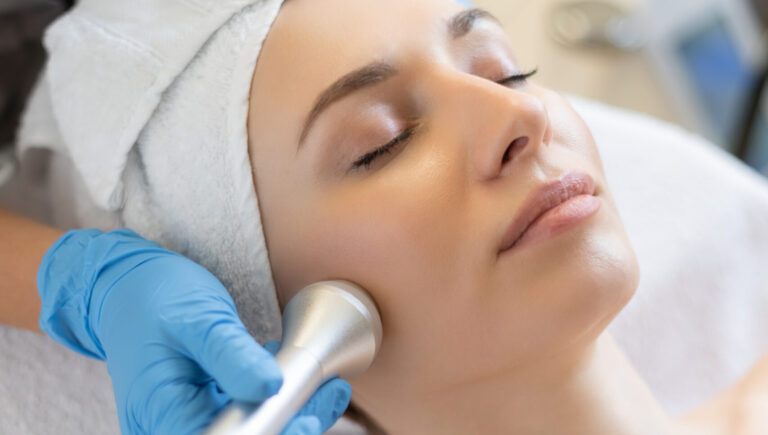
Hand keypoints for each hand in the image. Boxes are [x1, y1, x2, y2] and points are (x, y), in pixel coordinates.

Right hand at [38, 228, 350, 433]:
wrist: (127, 288)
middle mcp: (167, 426)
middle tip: (328, 395)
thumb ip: (232, 354)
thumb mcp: (198, 317)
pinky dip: (275, 402)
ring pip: (246, 431)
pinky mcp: (201, 411)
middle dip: (287, 425)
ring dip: (289, 415)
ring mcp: (184, 421)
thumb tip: (271, 385)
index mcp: (159, 411)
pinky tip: (300, 382)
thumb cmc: (154, 297)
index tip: (306, 420)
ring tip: (327, 387)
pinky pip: (243, 416)